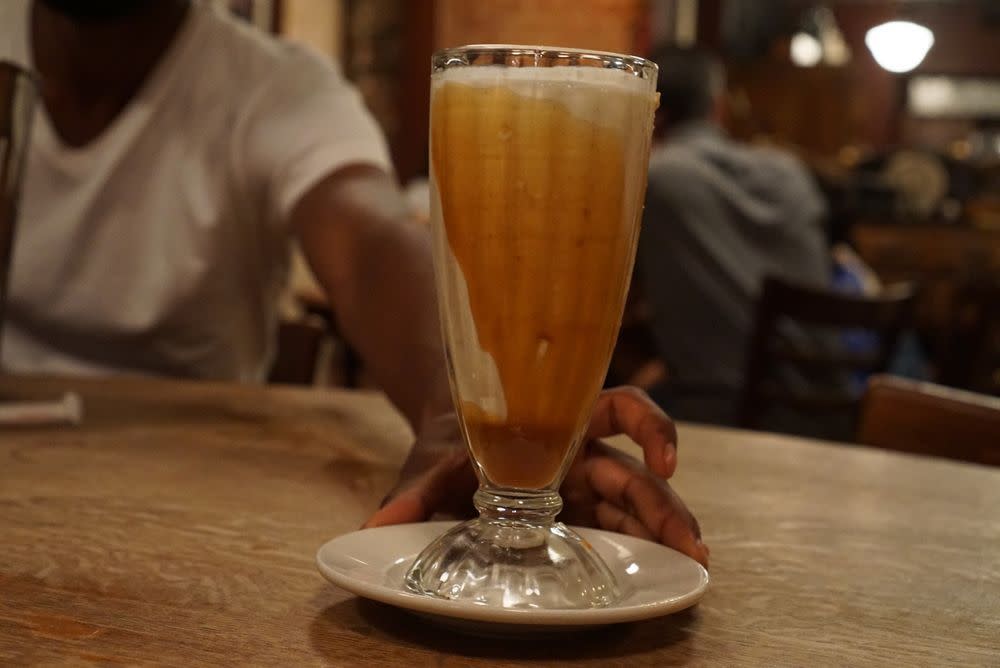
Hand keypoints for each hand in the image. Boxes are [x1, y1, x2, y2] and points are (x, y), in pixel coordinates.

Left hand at [364, 387, 708, 567]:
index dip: (651, 428)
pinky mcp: (578, 518)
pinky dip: (638, 549)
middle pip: (636, 475)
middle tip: (690, 547)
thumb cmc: (455, 440)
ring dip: (664, 531)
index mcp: (561, 425)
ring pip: (635, 506)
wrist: (452, 436)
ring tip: (691, 565)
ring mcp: (584, 490)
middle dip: (665, 508)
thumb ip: (415, 490)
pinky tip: (660, 573)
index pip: (621, 409)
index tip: (666, 459)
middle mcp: (582, 455)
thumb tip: (376, 529)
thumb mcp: (438, 461)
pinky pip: (616, 530)